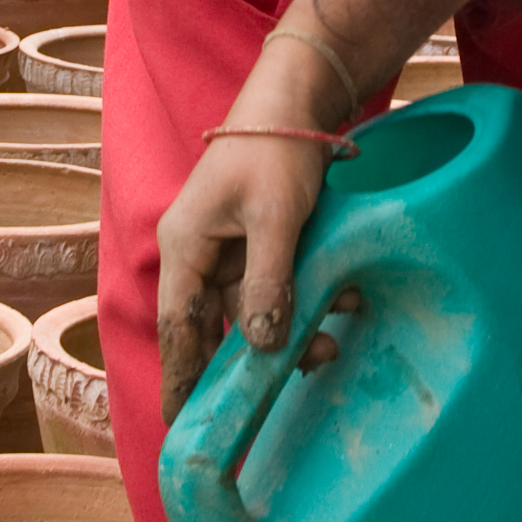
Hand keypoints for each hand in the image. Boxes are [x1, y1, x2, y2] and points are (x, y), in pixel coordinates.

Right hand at [156, 71, 339, 423]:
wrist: (295, 100)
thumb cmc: (274, 150)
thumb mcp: (274, 216)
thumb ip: (268, 281)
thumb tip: (263, 344)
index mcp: (187, 247)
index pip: (178, 327)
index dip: (180, 376)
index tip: (179, 421)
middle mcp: (201, 254)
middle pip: (213, 326)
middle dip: (242, 366)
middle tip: (255, 412)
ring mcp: (230, 250)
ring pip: (253, 310)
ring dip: (289, 332)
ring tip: (330, 348)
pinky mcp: (261, 244)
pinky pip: (278, 287)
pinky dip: (305, 301)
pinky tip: (343, 305)